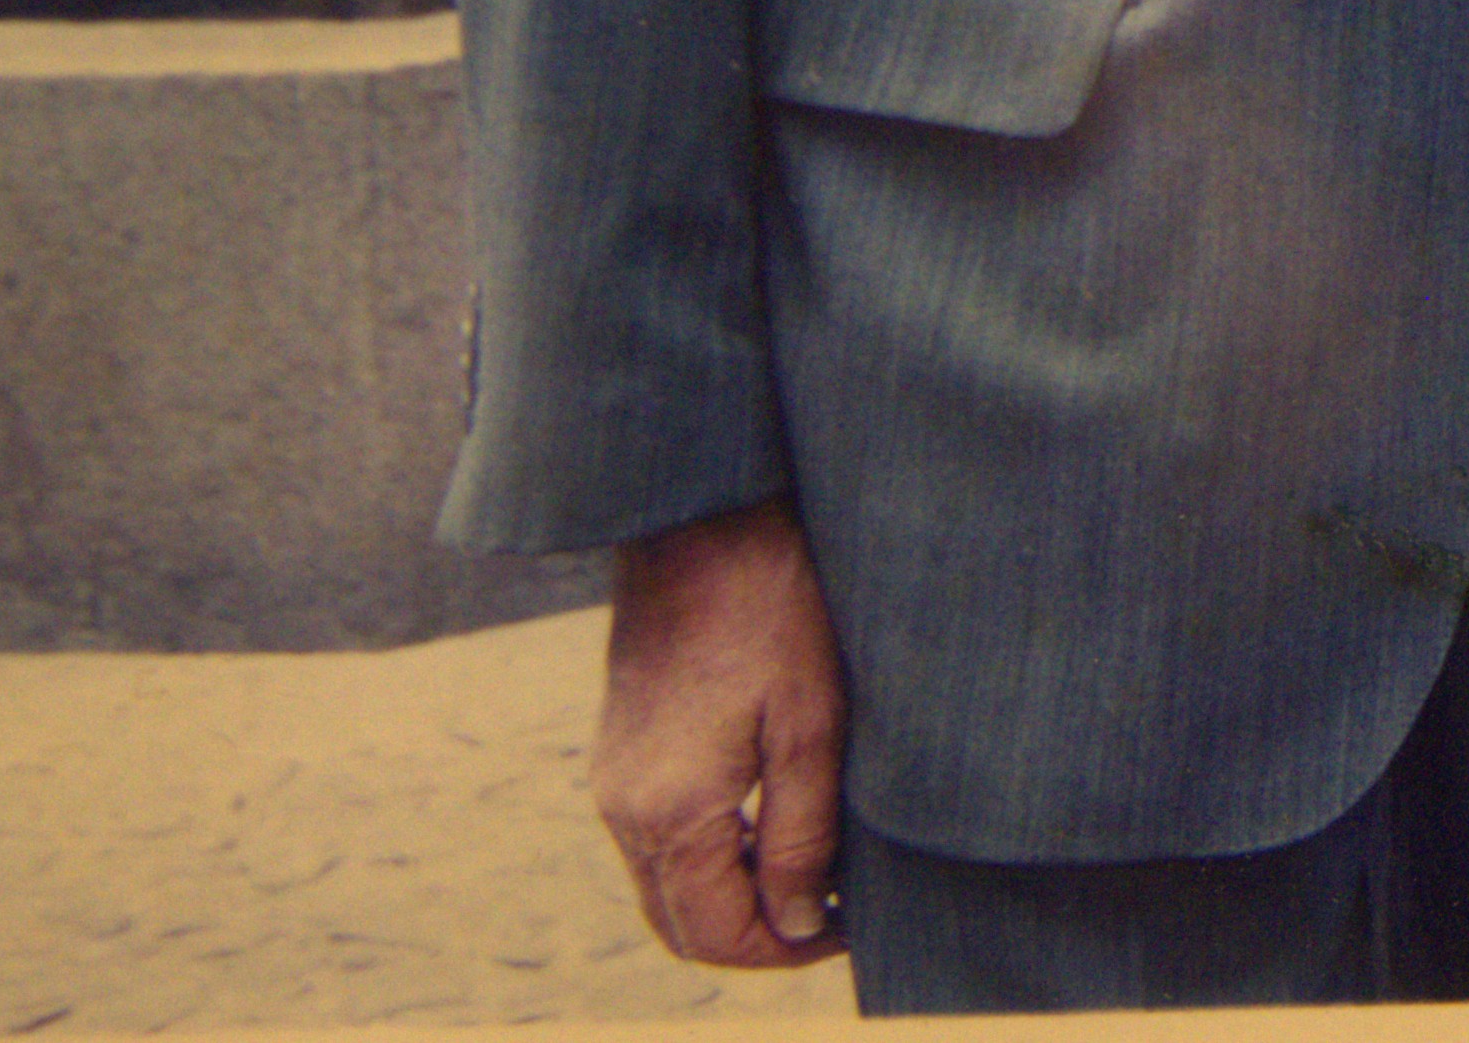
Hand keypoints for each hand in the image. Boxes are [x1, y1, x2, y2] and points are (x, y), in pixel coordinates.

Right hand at [592, 498, 848, 966]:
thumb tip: (799, 923)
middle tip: (838, 907)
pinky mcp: (623, 753)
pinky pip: (659, 841)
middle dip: (759, 935)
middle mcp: (625, 809)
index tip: (853, 923)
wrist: (700, 519)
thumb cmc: (770, 606)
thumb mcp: (811, 722)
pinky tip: (775, 818)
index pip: (715, 936)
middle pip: (682, 925)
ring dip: (735, 895)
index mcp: (669, 811)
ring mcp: (615, 780)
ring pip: (667, 887)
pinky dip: (713, 856)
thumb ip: (803, 833)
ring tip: (817, 863)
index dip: (786, 948)